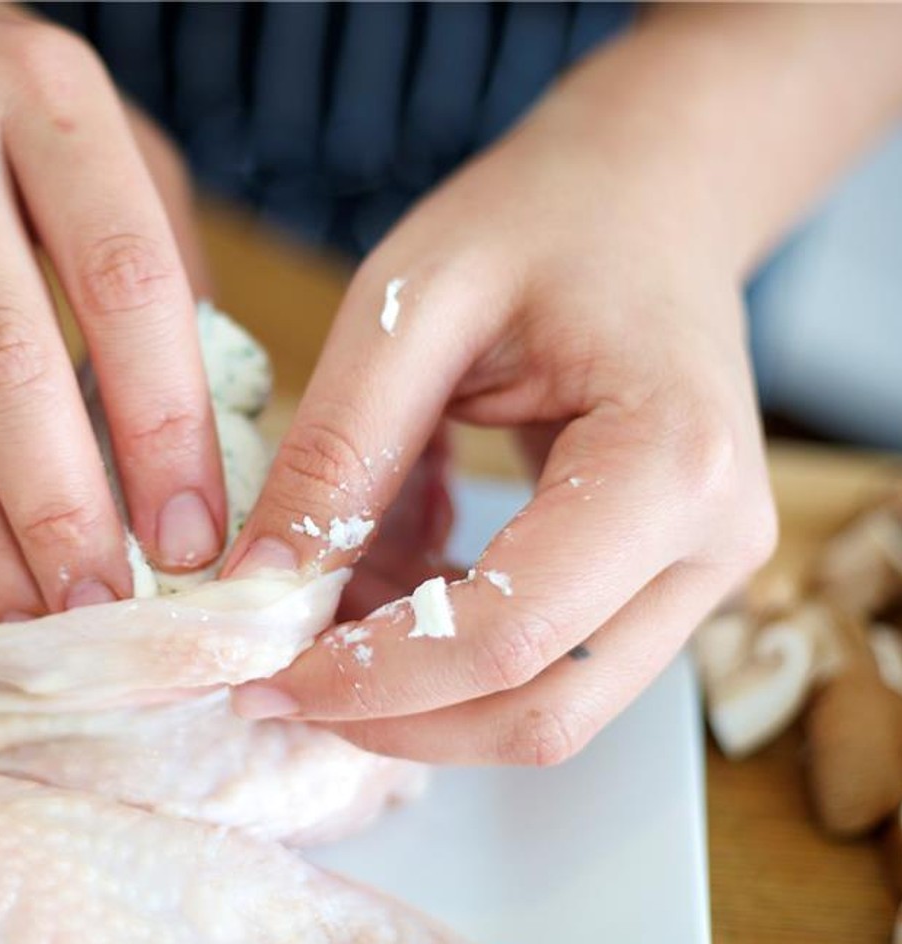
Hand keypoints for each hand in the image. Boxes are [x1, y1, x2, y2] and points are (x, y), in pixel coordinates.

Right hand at [0, 3, 223, 619]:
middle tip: (105, 606)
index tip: (190, 534)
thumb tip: (212, 429)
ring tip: (33, 617)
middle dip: (59, 505)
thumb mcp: (96, 135)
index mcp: (50, 104)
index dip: (160, 422)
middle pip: (2, 357)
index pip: (124, 279)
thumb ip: (158, 263)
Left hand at [225, 108, 777, 765]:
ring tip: (319, 610)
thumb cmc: (539, 224)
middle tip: (273, 679)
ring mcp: (697, 578)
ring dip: (410, 692)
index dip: (370, 680)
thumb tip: (258, 589)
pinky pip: (543, 667)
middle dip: (388, 717)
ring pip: (541, 709)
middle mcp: (711, 547)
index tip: (257, 676)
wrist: (647, 200)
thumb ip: (337, 452)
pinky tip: (377, 581)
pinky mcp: (660, 586)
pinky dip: (441, 654)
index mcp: (667, 465)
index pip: (508, 639)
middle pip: (538, 713)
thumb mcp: (411, 308)